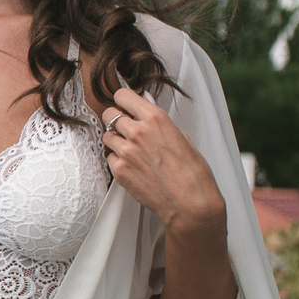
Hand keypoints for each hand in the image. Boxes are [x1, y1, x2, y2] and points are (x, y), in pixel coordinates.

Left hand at [99, 86, 223, 238]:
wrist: (190, 202)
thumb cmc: (192, 171)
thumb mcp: (181, 136)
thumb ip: (157, 119)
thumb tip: (145, 101)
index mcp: (156, 118)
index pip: (123, 96)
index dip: (123, 101)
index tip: (124, 106)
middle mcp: (137, 132)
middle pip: (109, 114)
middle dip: (116, 120)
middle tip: (126, 129)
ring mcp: (125, 151)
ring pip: (107, 136)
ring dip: (115, 141)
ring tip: (133, 151)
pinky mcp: (119, 170)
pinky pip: (109, 157)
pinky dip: (116, 160)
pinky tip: (133, 166)